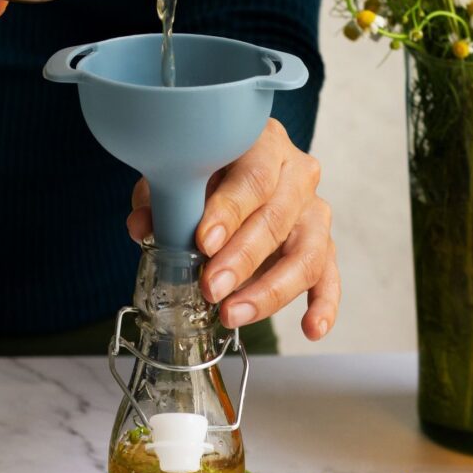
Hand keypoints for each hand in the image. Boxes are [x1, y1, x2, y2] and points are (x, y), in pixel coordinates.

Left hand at [128, 119, 340, 340]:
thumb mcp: (179, 173)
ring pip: (307, 253)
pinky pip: (329, 275)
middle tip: (211, 287)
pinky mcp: (322, 243)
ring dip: (269, 291)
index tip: (204, 242)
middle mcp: (297, 174)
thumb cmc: (206, 169)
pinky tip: (311, 328)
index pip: (254, 177)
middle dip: (242, 258)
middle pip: (278, 218)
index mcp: (264, 144)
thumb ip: (163, 197)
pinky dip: (324, 304)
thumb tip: (143, 227)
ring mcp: (314, 210)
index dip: (230, 211)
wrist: (232, 166)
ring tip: (232, 314)